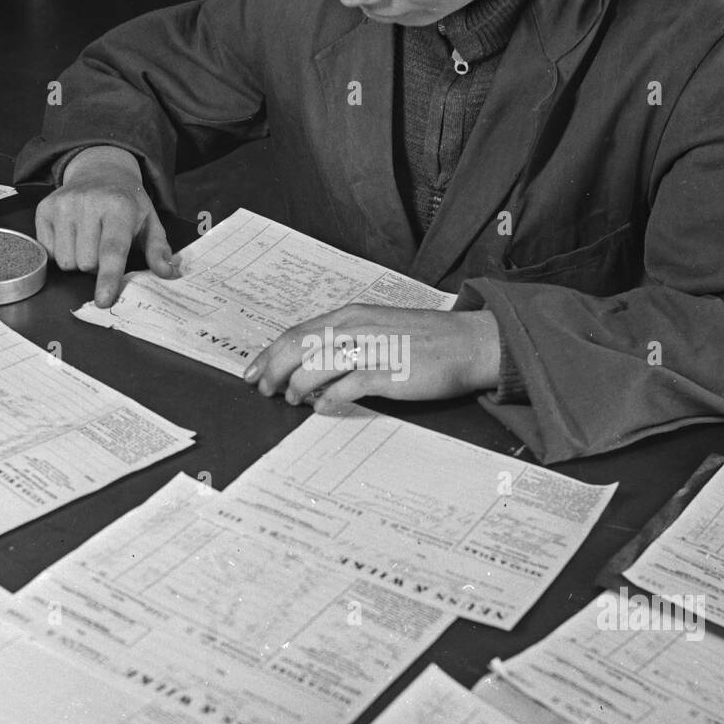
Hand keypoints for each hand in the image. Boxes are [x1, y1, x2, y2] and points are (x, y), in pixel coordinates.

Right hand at [35, 150, 176, 306]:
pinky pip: (48, 251)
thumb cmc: (128, 204)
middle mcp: (88, 203)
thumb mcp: (151, 223)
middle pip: (87, 263)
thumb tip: (167, 273)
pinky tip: (72, 235)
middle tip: (105, 248)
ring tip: (88, 242)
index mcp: (119, 207)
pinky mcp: (44, 208)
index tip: (103, 300)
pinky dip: (60, 252)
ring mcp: (63, 204)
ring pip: (66, 261)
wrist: (101, 170)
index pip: (112, 250)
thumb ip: (158, 250)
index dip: (108, 278)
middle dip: (97, 267)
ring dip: (78, 261)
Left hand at [243, 305, 501, 411]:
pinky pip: (347, 387)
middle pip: (299, 348)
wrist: (471, 343)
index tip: (252, 370)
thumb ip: (348, 341)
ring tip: (293, 400)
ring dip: (297, 386)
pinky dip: (328, 400)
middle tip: (263, 390)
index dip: (270, 353)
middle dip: (273, 370)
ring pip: (316, 366)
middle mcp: (359, 328)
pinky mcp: (390, 373)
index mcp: (354, 315)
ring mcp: (374, 349)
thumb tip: (313, 363)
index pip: (298, 332)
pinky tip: (322, 408)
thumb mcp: (380, 328)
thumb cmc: (427, 339)